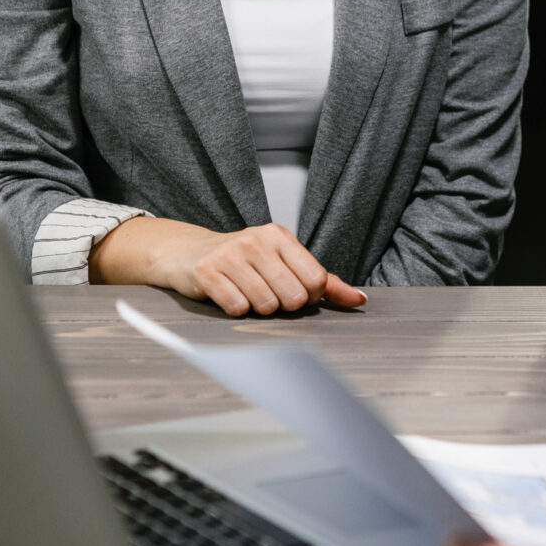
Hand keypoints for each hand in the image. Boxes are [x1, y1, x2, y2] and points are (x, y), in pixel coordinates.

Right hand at [95, 216, 365, 315]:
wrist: (185, 253)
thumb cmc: (241, 262)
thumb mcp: (283, 263)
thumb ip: (324, 283)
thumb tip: (360, 300)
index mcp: (280, 236)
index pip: (316, 282)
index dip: (305, 297)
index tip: (289, 290)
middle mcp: (257, 240)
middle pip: (292, 298)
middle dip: (280, 305)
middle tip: (262, 292)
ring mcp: (230, 254)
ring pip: (265, 306)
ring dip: (256, 309)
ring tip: (243, 292)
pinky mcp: (207, 272)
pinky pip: (237, 308)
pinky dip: (234, 310)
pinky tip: (226, 295)